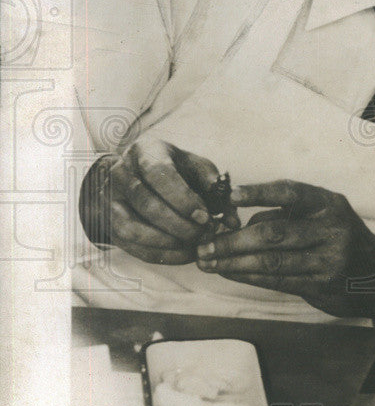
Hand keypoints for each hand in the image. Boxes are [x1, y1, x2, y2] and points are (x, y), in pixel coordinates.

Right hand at [79, 137, 237, 263]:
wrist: (140, 175)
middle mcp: (121, 174)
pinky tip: (186, 254)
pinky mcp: (110, 225)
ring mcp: (111, 200)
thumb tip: (233, 220)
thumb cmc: (177, 170)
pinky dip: (162, 255)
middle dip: (179, 224)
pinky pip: (132, 247)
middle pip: (146, 204)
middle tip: (205, 234)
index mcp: (146, 151)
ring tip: (196, 245)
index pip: (159, 174)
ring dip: (168, 242)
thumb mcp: (197, 168)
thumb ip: (216, 189)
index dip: (183, 198)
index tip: (204, 216)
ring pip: (132, 228)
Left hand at [196, 180, 374, 321]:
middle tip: (204, 244)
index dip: (259, 192)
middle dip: (233, 240)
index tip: (230, 196)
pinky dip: (250, 277)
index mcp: (329, 204)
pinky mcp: (324, 285)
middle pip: (274, 232)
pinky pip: (279, 280)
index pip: (290, 193)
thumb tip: (238, 220)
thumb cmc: (339, 239)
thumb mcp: (321, 216)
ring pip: (272, 260)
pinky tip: (230, 274)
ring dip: (235, 263)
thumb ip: (284, 215)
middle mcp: (332, 229)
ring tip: (209, 262)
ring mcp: (330, 259)